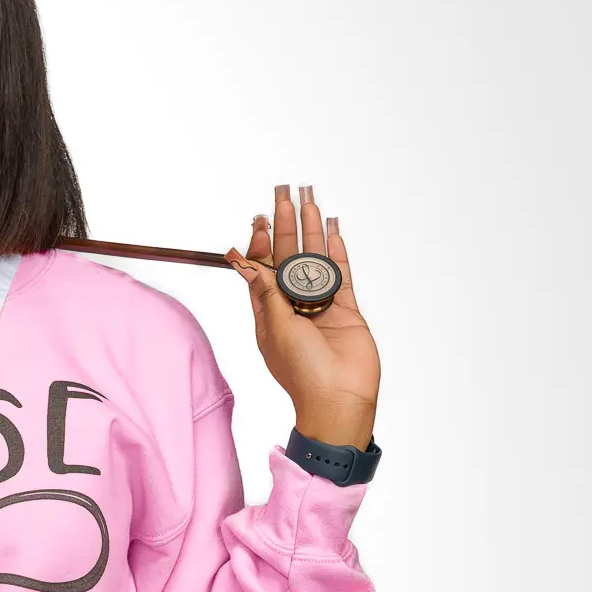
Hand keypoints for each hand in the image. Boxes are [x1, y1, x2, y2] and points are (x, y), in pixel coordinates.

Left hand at [226, 184, 379, 450]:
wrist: (339, 400)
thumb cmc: (301, 373)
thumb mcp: (276, 329)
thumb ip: (266, 292)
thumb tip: (245, 261)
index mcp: (269, 313)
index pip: (261, 268)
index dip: (260, 242)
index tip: (260, 216)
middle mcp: (293, 306)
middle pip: (287, 256)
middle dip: (285, 224)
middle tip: (284, 191)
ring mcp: (320, 306)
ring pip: (315, 259)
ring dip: (312, 229)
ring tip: (310, 199)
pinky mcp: (346, 310)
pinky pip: (341, 273)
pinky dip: (338, 250)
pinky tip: (334, 229)